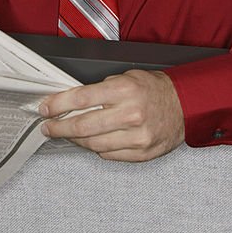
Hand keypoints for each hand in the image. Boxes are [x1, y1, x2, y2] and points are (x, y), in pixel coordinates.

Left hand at [39, 70, 185, 161]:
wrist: (185, 105)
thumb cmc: (155, 89)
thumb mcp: (127, 77)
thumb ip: (101, 88)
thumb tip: (71, 100)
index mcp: (125, 90)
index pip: (81, 99)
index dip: (57, 105)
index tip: (45, 109)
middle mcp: (130, 114)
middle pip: (82, 126)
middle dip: (59, 127)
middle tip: (49, 127)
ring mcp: (137, 137)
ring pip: (93, 144)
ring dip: (75, 140)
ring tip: (68, 134)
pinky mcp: (141, 153)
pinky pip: (108, 155)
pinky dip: (96, 148)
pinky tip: (93, 140)